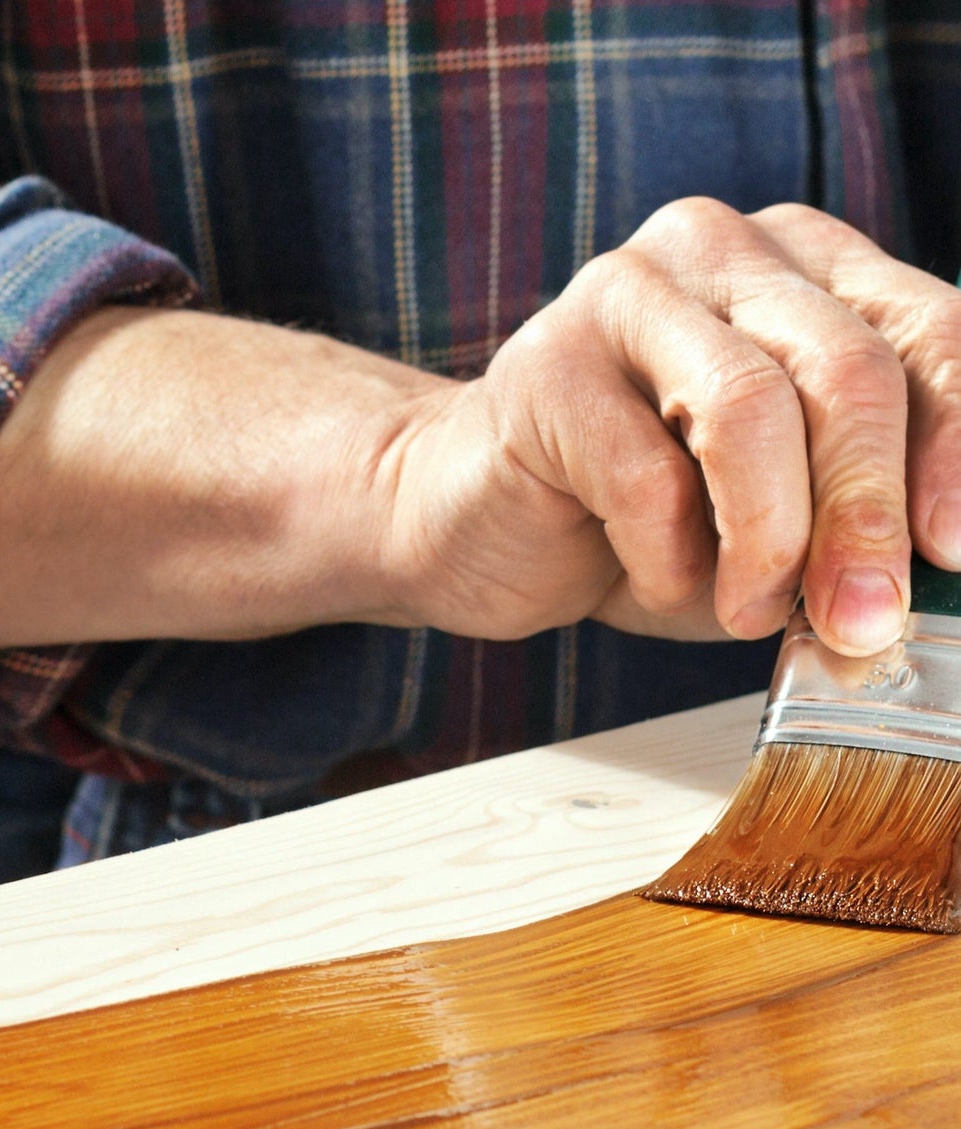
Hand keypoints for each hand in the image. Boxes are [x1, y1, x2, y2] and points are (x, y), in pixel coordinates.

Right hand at [382, 197, 960, 655]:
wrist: (474, 525)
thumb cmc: (633, 525)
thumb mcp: (777, 523)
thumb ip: (851, 531)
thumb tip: (928, 581)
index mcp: (808, 270)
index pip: (928, 331)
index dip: (956, 445)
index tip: (953, 550)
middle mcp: (723, 252)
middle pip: (846, 368)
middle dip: (865, 513)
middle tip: (864, 617)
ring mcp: (627, 294)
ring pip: (748, 409)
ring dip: (771, 542)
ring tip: (747, 614)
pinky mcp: (545, 366)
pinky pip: (642, 476)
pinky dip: (666, 560)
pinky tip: (651, 580)